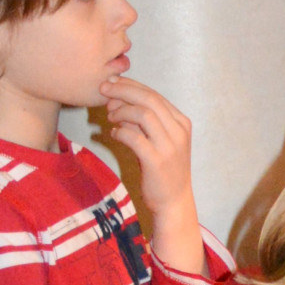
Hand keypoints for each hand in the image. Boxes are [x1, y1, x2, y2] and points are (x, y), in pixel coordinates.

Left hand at [100, 75, 204, 276]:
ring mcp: (170, 147)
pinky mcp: (157, 161)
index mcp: (181, 122)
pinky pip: (134, 137)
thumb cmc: (163, 169)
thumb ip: (145, 121)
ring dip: (121, 111)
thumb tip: (118, 99)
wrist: (174, 201)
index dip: (130, 85)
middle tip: (103, 90)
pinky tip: (114, 133)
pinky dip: (121, 132)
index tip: (112, 82)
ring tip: (110, 116)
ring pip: (143, 114)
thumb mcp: (159, 140)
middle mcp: (179, 132)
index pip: (154, 94)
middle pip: (149, 99)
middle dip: (123, 91)